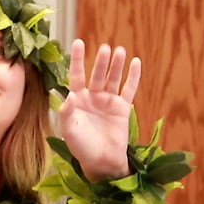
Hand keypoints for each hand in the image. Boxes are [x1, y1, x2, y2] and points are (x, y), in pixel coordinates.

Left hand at [61, 38, 139, 180]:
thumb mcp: (69, 130)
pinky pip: (129, 89)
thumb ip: (67, 113)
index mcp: (77, 101)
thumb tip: (69, 95)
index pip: (77, 76)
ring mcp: (108, 102)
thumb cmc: (81, 147)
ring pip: (113, 79)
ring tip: (119, 51)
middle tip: (104, 48)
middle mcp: (92, 98)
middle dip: (100, 62)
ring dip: (116, 65)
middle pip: (97, 75)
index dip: (78, 60)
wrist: (101, 161)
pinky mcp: (122, 108)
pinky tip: (136, 62)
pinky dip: (133, 76)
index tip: (78, 42)